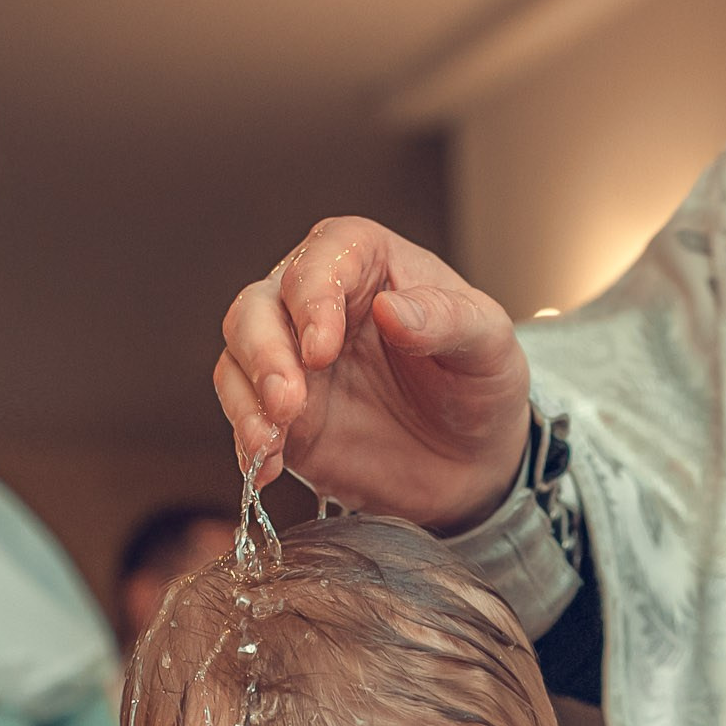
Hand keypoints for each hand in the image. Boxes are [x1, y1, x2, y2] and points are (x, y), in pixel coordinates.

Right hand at [214, 217, 531, 532]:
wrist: (471, 462)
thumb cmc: (479, 384)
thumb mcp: (488, 344)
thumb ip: (448, 319)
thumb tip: (392, 309)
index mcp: (368, 264)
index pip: (323, 258)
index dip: (313, 298)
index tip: (322, 347)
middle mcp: (317, 305)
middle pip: (259, 306)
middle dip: (263, 352)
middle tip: (288, 400)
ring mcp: (292, 361)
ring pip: (237, 359)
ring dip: (246, 400)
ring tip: (270, 440)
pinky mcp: (282, 415)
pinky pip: (244, 418)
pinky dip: (247, 442)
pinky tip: (265, 467)